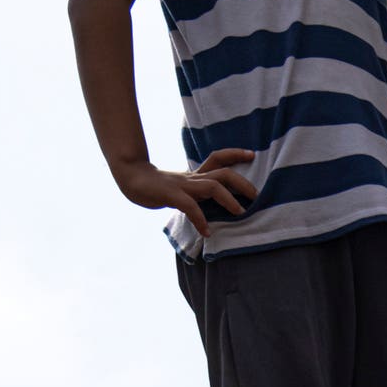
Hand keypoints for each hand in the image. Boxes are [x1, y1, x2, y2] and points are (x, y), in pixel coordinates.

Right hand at [118, 148, 257, 241]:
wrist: (130, 179)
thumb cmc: (157, 186)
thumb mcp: (182, 188)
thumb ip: (197, 192)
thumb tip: (215, 202)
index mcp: (196, 175)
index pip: (218, 158)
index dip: (235, 154)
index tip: (252, 154)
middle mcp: (192, 178)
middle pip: (223, 173)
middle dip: (242, 182)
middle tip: (256, 196)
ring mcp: (182, 186)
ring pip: (212, 186)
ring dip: (228, 199)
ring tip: (239, 212)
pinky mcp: (171, 195)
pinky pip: (190, 206)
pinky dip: (200, 219)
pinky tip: (207, 232)